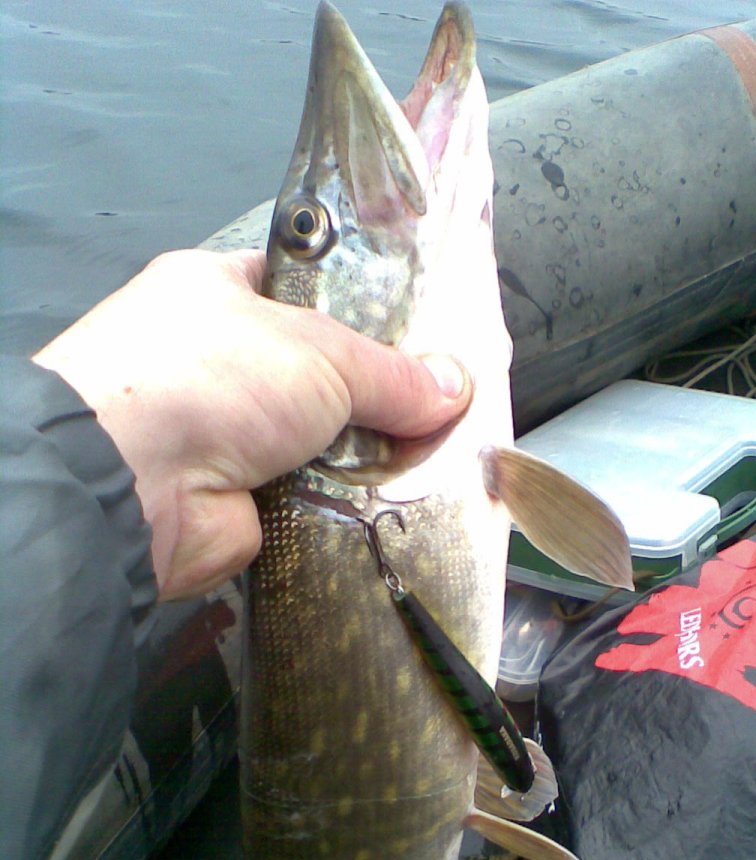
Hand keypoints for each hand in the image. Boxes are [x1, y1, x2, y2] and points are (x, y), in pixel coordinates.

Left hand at [33, 248, 471, 599]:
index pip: (302, 292)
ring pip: (322, 443)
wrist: (135, 484)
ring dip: (369, 455)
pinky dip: (351, 505)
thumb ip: (393, 372)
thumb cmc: (214, 377)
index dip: (361, 308)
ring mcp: (230, 439)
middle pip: (320, 375)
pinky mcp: (243, 504)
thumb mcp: (320, 351)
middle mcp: (220, 365)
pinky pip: (316, 500)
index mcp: (219, 295)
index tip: (422, 330)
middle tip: (443, 403)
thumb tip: (454, 388)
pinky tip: (399, 502)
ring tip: (436, 456)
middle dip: (377, 392)